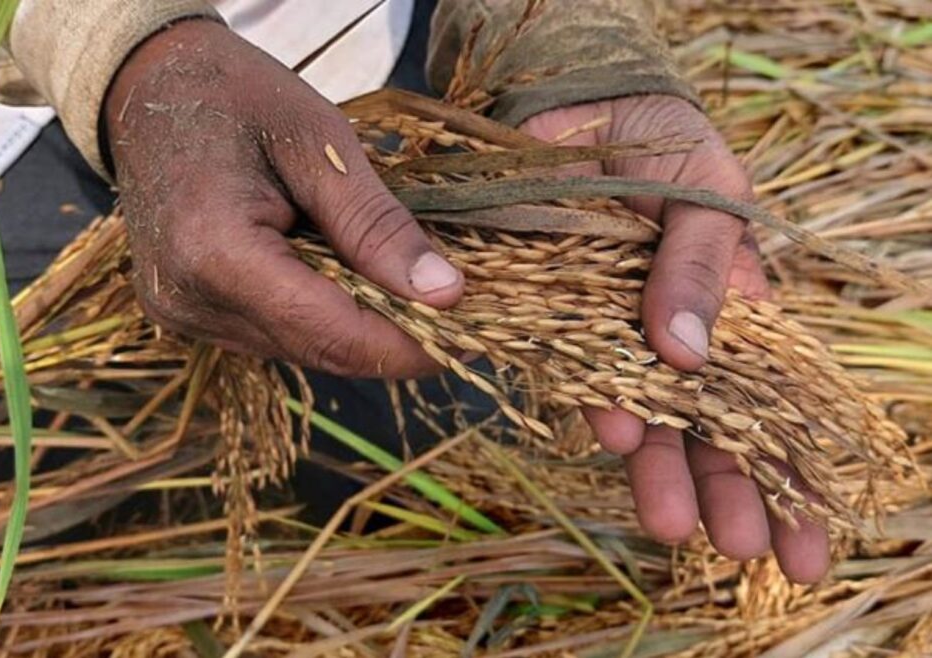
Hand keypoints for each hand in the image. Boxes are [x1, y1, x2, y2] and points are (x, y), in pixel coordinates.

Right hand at [105, 20, 462, 377]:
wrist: (148, 86)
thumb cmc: (234, 95)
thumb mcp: (317, 142)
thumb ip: (376, 225)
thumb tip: (445, 293)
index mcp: (215, 251)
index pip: (330, 331)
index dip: (408, 345)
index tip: (473, 336)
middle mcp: (189, 299)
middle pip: (317, 350)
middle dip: (395, 342)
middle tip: (459, 314)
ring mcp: (182, 313)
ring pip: (299, 349)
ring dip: (360, 330)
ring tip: (414, 293)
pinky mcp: (186, 312)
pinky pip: (272, 333)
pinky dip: (321, 316)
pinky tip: (351, 281)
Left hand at [521, 96, 828, 582]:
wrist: (581, 113)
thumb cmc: (665, 146)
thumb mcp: (706, 195)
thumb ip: (701, 268)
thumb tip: (690, 356)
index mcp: (734, 309)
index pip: (769, 402)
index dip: (788, 471)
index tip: (803, 543)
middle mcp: (678, 335)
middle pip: (710, 427)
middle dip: (727, 490)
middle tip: (741, 550)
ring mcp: (618, 335)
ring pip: (647, 415)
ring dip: (661, 468)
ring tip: (669, 524)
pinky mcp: (558, 322)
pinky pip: (578, 371)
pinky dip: (596, 399)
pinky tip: (616, 432)